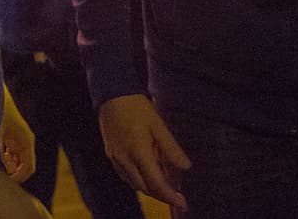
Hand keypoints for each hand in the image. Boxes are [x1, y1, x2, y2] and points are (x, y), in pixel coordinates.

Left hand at [0, 90, 35, 181]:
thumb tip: (0, 171)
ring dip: (7, 165)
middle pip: (23, 166)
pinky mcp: (11, 137)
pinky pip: (11, 154)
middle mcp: (25, 141)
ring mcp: (18, 139)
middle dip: (11, 172)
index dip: (18, 179)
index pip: (29, 168)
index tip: (4, 182)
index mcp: (26, 140)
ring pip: (16, 161)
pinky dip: (3, 158)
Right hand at [98, 94, 189, 209]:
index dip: (170, 197)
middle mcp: (125, 159)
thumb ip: (171, 148)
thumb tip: (186, 166)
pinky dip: (139, 179)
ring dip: (150, 188)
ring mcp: (116, 158)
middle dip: (162, 195)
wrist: (112, 94)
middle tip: (177, 195)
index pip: (156, 183)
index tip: (182, 204)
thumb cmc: (137, 107)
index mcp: (138, 152)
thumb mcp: (158, 125)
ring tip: (165, 182)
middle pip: (145, 188)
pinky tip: (148, 172)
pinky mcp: (111, 154)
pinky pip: (126, 176)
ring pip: (134, 184)